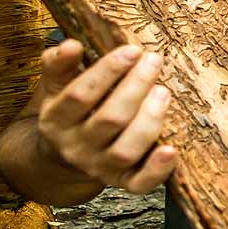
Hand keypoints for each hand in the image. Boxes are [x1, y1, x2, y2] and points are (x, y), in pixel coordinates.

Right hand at [36, 39, 175, 193]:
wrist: (64, 157)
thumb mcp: (58, 86)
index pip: (80, 94)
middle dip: (135, 87)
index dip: (107, 71)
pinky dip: (157, 170)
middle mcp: (76, 147)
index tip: (133, 50)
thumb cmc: (72, 109)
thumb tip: (70, 44)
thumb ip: (60, 64)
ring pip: (125, 150)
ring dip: (149, 120)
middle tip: (154, 60)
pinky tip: (171, 149)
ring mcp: (99, 167)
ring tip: (163, 91)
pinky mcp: (122, 182)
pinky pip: (139, 184)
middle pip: (109, 119)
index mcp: (56, 119)